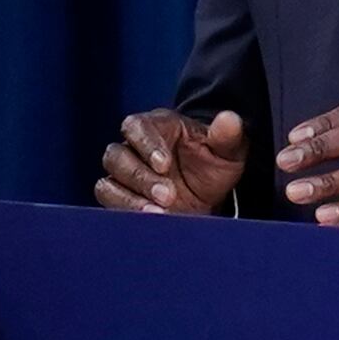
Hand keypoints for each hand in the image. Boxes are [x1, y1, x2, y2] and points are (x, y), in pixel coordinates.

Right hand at [98, 109, 248, 214]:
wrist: (208, 195)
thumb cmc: (213, 165)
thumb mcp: (228, 151)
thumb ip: (227, 136)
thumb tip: (229, 119)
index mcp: (158, 125)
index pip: (137, 126)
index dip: (146, 144)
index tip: (164, 164)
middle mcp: (134, 146)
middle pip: (119, 155)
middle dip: (142, 178)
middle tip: (169, 195)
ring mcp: (124, 171)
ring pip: (110, 178)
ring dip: (130, 198)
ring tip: (160, 212)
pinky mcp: (120, 193)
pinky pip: (108, 197)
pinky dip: (124, 208)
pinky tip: (148, 220)